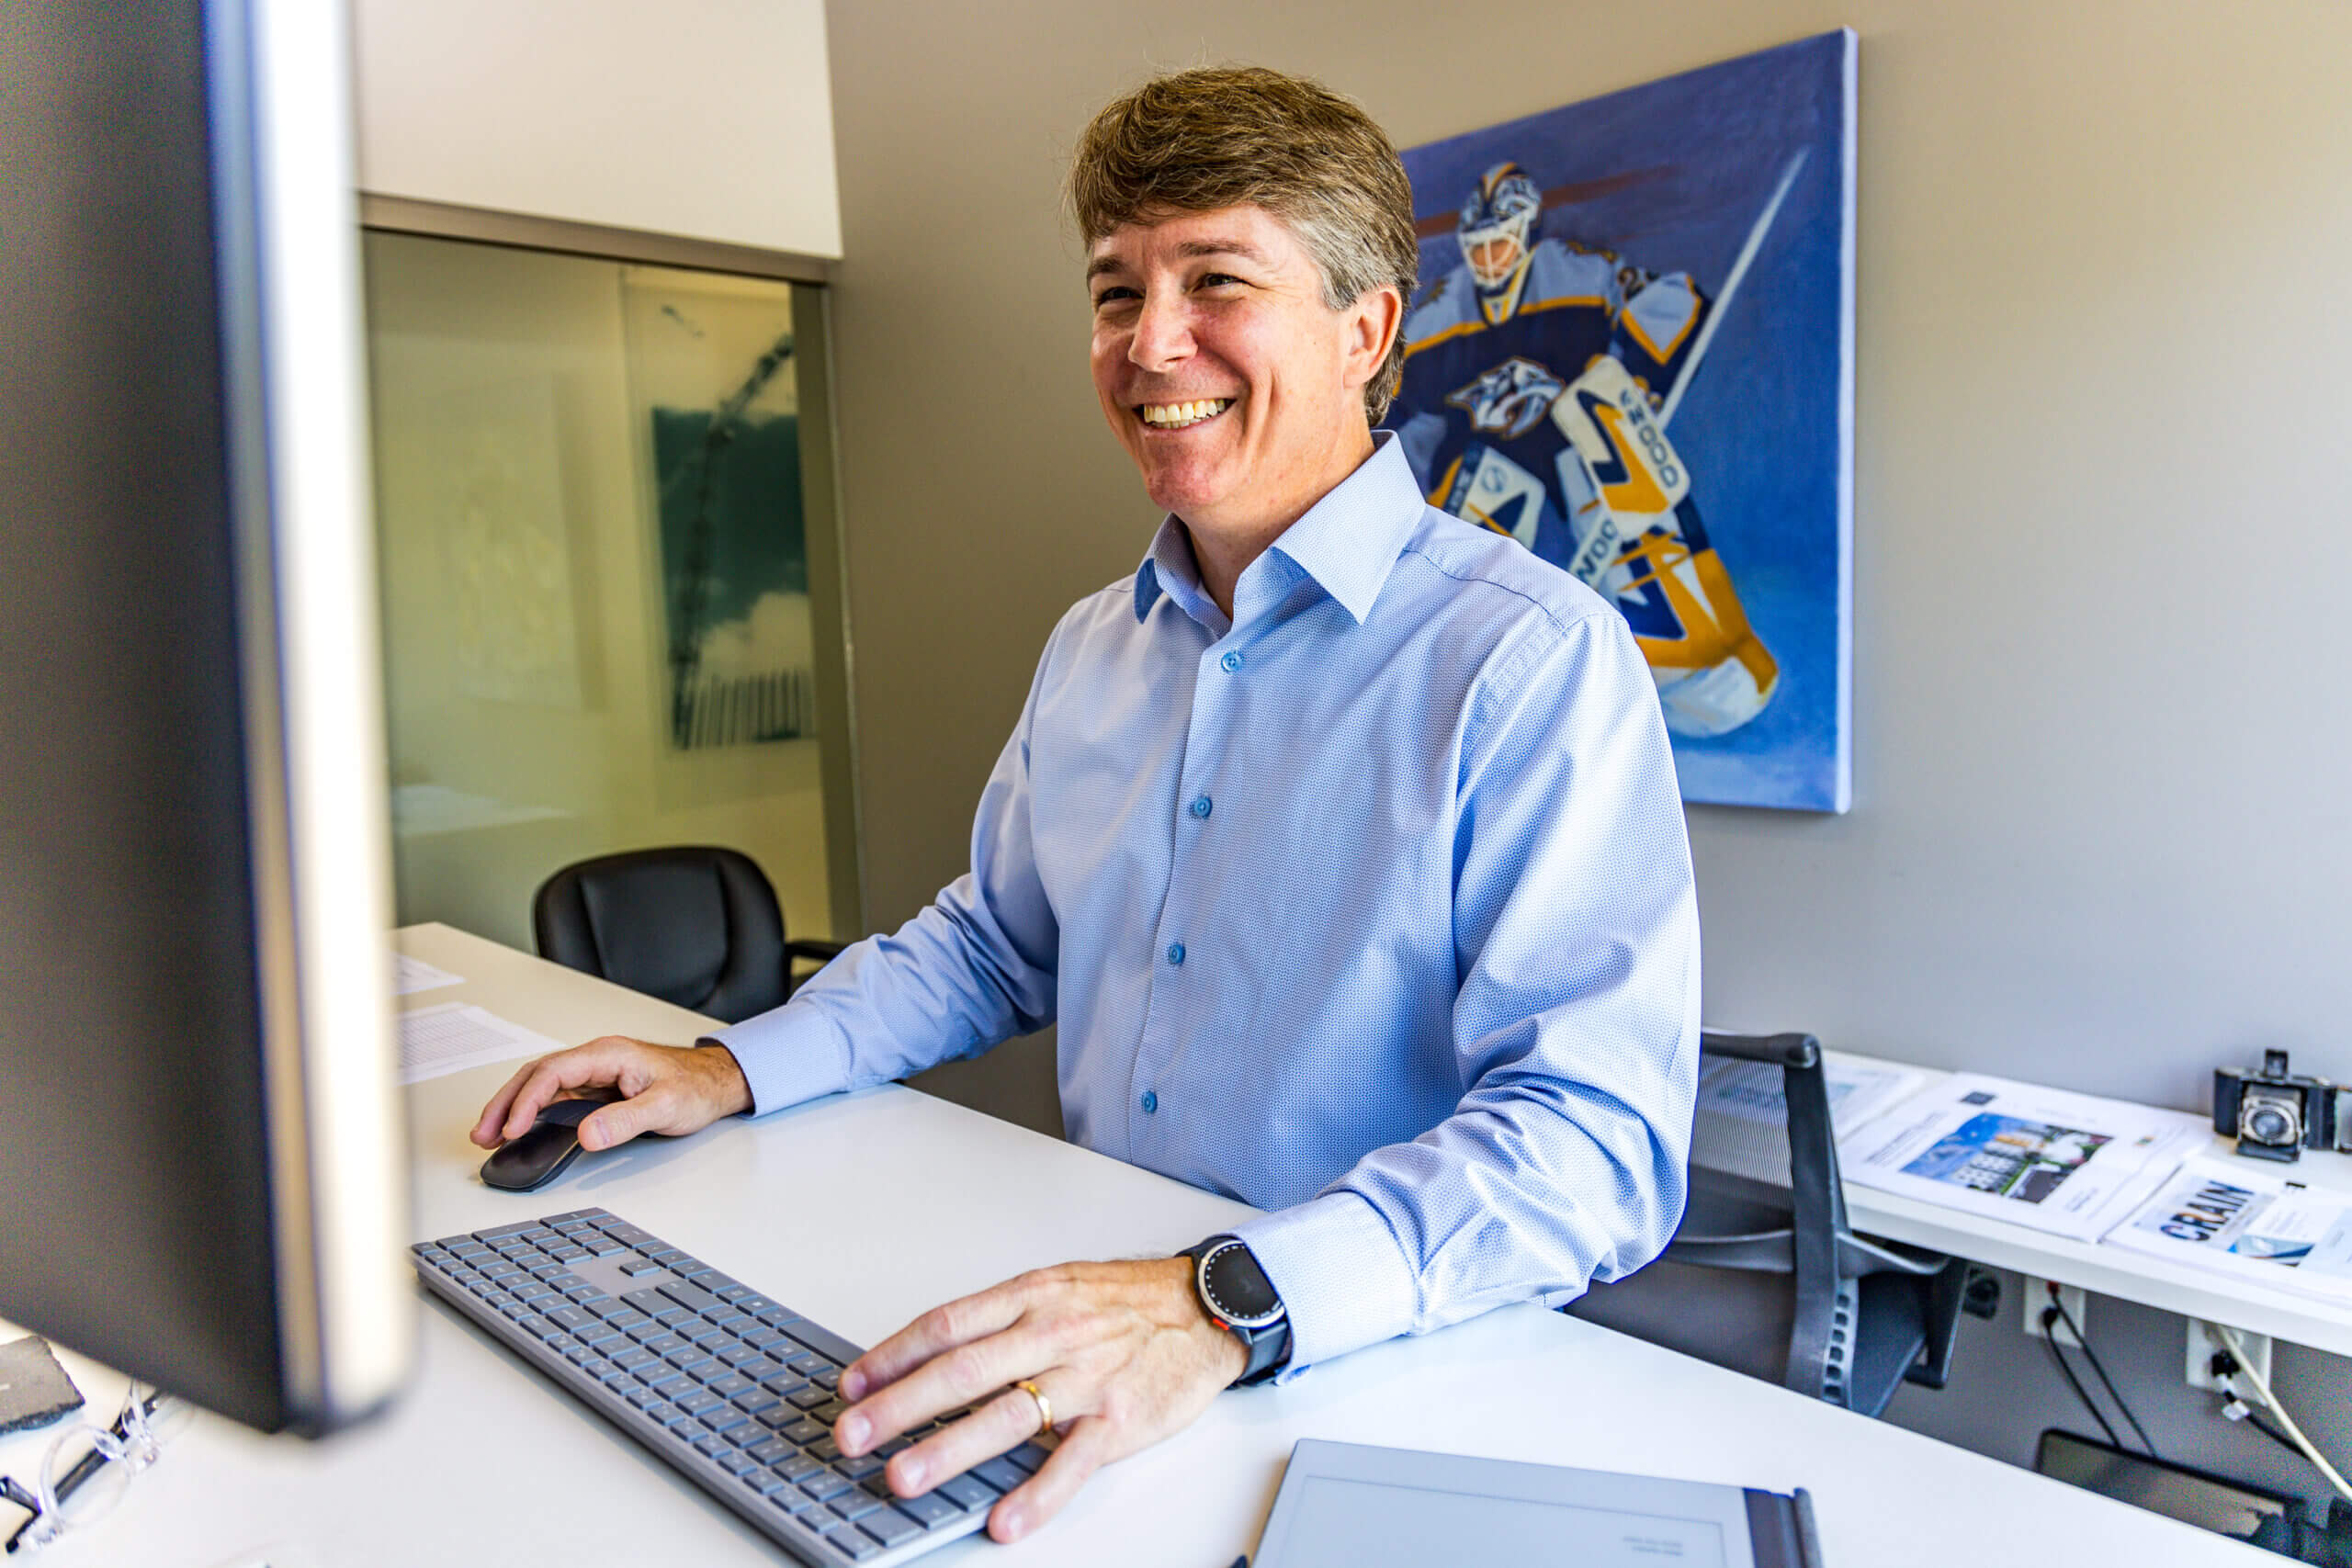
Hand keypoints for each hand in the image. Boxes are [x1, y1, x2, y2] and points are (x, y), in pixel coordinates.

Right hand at [469, 1037, 750, 1152]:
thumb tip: (588, 1134)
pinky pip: (553, 1097)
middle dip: (505, 1103)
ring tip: (488, 1135)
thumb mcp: (666, 1106)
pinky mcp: (594, 1090)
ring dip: (512, 1108)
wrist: (714, 1081)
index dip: (527, 1100)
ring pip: (540, 1085)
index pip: (554, 1072)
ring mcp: (593, 1074)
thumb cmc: (694, 1087)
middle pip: (536, 1075)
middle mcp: (595, 1060)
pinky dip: (530, 1112)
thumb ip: (627, 1120)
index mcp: (608, 1054)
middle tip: (483, 1134)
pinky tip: (517, 1129)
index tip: (512, 1128)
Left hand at [832, 1258, 1245, 1542]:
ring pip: (1007, 1414)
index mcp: (1030, 1299)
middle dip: (899, 1405)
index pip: (946, 1325)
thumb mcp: (1058, 1288)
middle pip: (962, 1369)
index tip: (852, 1384)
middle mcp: (1051, 1334)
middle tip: (853, 1434)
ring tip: (904, 1477)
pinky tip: (1004, 1520)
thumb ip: (1001, 1318)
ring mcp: (1086, 1378)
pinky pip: (1072, 1462)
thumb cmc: (1127, 1301)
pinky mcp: (1119, 1420)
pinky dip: (1036, 1494)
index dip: (893, 1355)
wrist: (1208, 1308)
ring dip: (948, 1450)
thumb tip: (933, 1351)